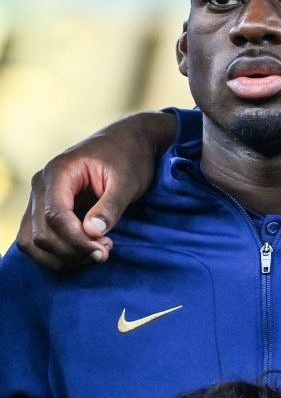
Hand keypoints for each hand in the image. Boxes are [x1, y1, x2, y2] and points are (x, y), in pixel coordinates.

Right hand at [17, 112, 176, 269]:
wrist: (130, 141)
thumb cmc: (131, 157)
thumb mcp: (129, 180)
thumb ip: (110, 206)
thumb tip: (92, 232)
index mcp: (59, 171)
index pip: (55, 216)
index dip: (76, 239)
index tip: (104, 249)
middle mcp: (41, 184)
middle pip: (42, 233)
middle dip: (73, 250)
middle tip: (106, 252)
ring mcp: (39, 198)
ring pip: (32, 241)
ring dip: (62, 257)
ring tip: (97, 252)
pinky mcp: (44, 209)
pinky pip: (36, 239)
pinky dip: (57, 253)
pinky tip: (85, 251)